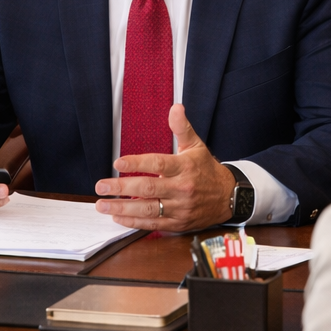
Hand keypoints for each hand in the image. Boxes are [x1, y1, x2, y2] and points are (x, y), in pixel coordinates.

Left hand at [93, 104, 234, 232]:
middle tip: (101, 186)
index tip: (118, 162)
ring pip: (147, 209)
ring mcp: (179, 208)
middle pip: (147, 188)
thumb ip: (182, 128)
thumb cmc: (207, 170)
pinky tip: (118, 217)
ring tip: (103, 205)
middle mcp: (181, 188)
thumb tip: (176, 107)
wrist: (229, 198)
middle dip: (121, 188)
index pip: (158, 164)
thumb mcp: (196, 146)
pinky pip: (153, 223)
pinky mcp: (178, 223)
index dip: (137, 163)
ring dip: (122, 208)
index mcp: (184, 167)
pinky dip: (134, 221)